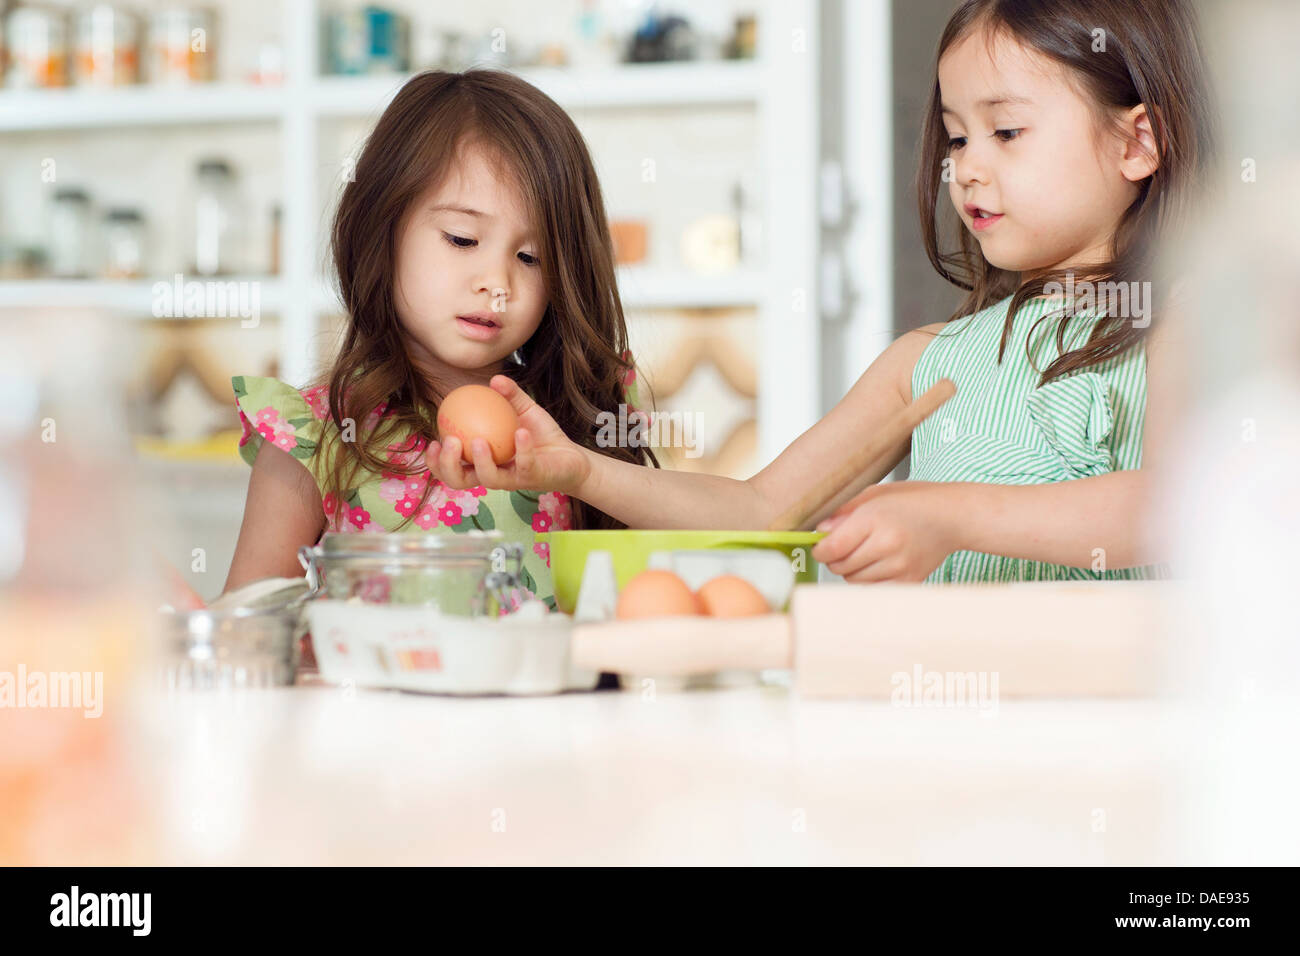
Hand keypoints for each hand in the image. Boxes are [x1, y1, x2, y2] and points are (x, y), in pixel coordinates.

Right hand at [429, 375, 590, 493]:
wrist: (571, 457)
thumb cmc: (542, 437)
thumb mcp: (524, 411)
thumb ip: (510, 396)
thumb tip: (494, 378)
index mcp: (482, 462)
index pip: (452, 469)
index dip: (436, 462)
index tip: (432, 442)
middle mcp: (493, 474)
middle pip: (459, 481)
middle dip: (448, 467)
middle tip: (450, 443)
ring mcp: (513, 479)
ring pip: (488, 479)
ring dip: (480, 461)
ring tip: (479, 441)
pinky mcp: (533, 478)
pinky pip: (524, 464)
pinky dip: (522, 448)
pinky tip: (520, 432)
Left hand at [810, 481, 961, 581]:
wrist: (952, 518)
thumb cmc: (913, 502)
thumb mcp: (875, 494)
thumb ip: (844, 512)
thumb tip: (820, 531)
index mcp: (875, 520)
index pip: (832, 548)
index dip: (820, 549)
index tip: (821, 545)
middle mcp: (887, 546)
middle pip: (840, 567)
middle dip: (836, 558)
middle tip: (846, 546)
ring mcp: (899, 567)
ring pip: (854, 581)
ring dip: (852, 570)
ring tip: (866, 552)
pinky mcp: (908, 582)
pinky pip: (872, 590)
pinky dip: (868, 580)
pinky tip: (877, 564)